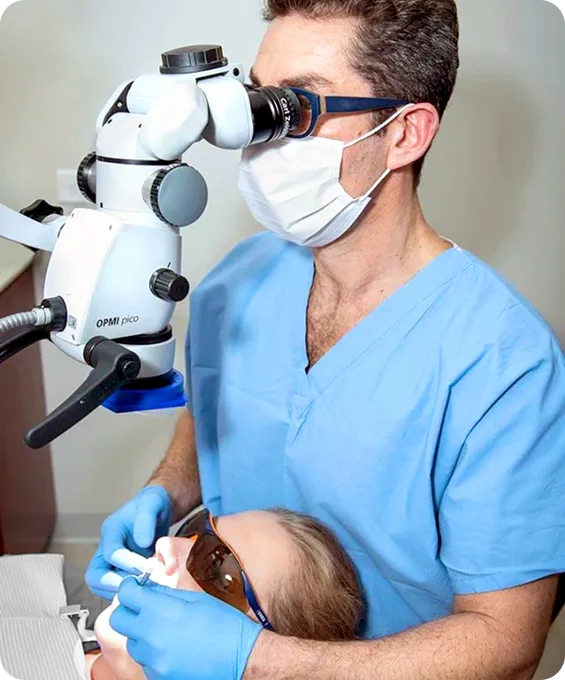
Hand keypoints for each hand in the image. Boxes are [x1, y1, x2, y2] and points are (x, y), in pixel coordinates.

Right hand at [86, 486, 172, 599]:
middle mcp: (106, 547)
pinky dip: (127, 593)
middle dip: (114, 584)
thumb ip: (146, 520)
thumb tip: (142, 542)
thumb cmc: (154, 504)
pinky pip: (115, 588)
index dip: (127, 563)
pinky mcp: (120, 571)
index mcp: (111, 530)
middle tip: (138, 587)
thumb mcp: (152, 503)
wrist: (159, 509)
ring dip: (120, 592)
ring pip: (102, 586)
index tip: (147, 569)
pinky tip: (144, 591)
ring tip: (142, 590)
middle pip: (95, 575)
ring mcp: (111, 561)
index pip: (111, 553)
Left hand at [110, 578, 261, 679]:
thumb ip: (167, 594)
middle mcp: (152, 637)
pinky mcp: (158, 677)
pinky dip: (152, 653)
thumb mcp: (197, 599)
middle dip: (128, 610)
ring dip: (141, 633)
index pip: (126, 594)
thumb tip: (148, 589)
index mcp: (162, 611)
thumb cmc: (225, 626)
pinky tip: (172, 647)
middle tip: (142, 607)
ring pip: (131, 642)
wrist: (241, 658)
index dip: (129, 587)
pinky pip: (144, 661)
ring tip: (163, 630)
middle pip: (118, 620)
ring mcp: (153, 661)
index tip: (134, 587)